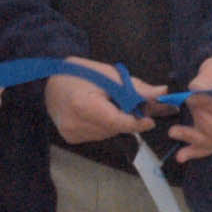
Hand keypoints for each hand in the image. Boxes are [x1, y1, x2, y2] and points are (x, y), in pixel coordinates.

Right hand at [45, 58, 164, 144]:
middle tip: (132, 105)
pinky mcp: (71, 139)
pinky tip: (97, 112)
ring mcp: (72, 134)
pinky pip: (98, 135)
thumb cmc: (79, 72)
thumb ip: (135, 87)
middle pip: (114, 128)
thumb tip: (163, 93)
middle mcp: (75, 124)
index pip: (116, 121)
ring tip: (108, 104)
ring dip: (116, 122)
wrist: (49, 80)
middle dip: (127, 118)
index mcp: (83, 105)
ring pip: (108, 133)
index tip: (150, 119)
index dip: (136, 122)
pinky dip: (104, 125)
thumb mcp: (108, 74)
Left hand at [168, 54, 211, 163]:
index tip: (191, 96)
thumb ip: (209, 77)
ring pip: (210, 142)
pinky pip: (205, 150)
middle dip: (200, 117)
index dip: (210, 104)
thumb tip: (196, 88)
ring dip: (190, 136)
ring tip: (173, 131)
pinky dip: (192, 153)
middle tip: (186, 101)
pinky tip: (180, 156)